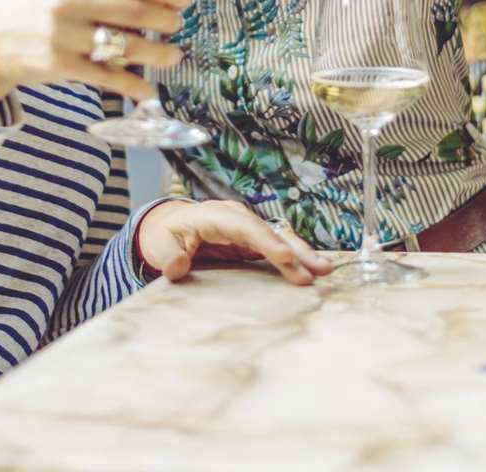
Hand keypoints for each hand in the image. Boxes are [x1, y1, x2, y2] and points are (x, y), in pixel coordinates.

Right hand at [0, 0, 187, 104]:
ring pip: (127, 45)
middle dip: (166, 19)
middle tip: (177, 24)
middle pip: (136, 10)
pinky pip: (107, 77)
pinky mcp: (61, 66)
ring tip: (172, 56)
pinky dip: (133, 86)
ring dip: (158, 53)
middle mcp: (69, 0)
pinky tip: (146, 90)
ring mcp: (65, 35)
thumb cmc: (33, 5)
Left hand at [137, 201, 334, 285]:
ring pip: (278, 238)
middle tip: (317, 269)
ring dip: (301, 253)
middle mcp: (236, 218)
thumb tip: (176, 268)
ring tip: (325, 270)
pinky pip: (276, 247)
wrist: (169, 228)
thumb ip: (169, 257)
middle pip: (268, 231)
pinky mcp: (252, 241)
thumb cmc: (165, 236)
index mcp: (214, 215)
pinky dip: (295, 258)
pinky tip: (312, 270)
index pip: (244, 227)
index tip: (284, 257)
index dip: (265, 241)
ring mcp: (247, 228)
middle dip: (293, 249)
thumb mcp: (160, 246)